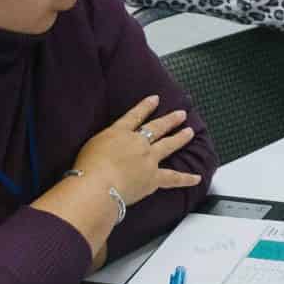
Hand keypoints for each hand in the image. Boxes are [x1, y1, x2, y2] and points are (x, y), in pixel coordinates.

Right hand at [71, 94, 202, 208]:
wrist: (97, 184)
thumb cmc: (86, 168)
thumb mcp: (89, 147)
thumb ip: (100, 146)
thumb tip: (103, 151)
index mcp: (118, 133)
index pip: (134, 116)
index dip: (145, 106)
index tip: (155, 99)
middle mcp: (137, 143)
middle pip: (157, 127)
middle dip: (169, 120)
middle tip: (181, 114)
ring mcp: (148, 159)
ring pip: (168, 146)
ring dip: (180, 138)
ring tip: (189, 132)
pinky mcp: (153, 178)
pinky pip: (173, 178)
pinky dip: (186, 179)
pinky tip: (197, 177)